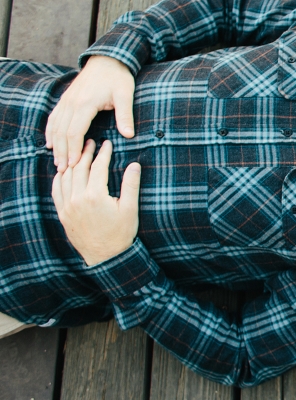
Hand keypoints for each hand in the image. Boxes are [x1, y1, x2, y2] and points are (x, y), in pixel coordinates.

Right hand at [46, 55, 135, 171]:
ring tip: (57, 162)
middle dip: (62, 152)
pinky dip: (50, 132)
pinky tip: (50, 143)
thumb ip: (125, 115)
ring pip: (55, 126)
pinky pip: (54, 118)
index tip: (73, 165)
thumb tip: (129, 135)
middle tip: (63, 170)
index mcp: (85, 104)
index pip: (74, 132)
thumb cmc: (118, 78)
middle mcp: (71, 103)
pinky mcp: (66, 99)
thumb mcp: (125, 95)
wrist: (107, 59)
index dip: (73, 150)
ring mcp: (66, 100)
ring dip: (55, 144)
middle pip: (62, 132)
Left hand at [52, 139, 141, 265]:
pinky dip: (58, 178)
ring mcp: (67, 206)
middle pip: (79, 168)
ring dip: (71, 163)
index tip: (107, 143)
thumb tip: (135, 165)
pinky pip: (56, 191)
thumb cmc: (121, 234)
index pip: (98, 167)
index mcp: (95, 195)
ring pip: (65, 177)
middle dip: (85, 153)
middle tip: (91, 142)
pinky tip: (63, 172)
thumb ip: (131, 185)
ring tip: (78, 153)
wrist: (106, 256)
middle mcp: (78, 198)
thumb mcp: (130, 209)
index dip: (103, 153)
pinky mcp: (62, 213)